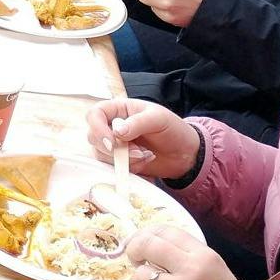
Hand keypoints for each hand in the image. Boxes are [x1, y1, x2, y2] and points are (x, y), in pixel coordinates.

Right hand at [85, 97, 200, 179]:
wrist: (185, 154)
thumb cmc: (172, 129)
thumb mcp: (159, 119)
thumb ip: (138, 123)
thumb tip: (117, 132)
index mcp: (118, 110)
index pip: (94, 114)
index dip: (97, 128)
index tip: (113, 142)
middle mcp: (111, 127)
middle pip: (93, 137)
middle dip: (115, 149)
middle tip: (139, 152)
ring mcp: (114, 146)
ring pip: (101, 155)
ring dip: (125, 160)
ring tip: (147, 155)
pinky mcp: (119, 163)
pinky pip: (112, 169)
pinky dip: (129, 169)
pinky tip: (145, 162)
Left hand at [126, 226, 269, 279]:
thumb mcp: (217, 272)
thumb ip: (190, 259)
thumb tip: (153, 247)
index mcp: (206, 256)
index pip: (168, 231)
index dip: (149, 234)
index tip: (141, 241)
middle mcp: (192, 269)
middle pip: (148, 246)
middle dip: (135, 250)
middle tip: (135, 258)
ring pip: (143, 276)